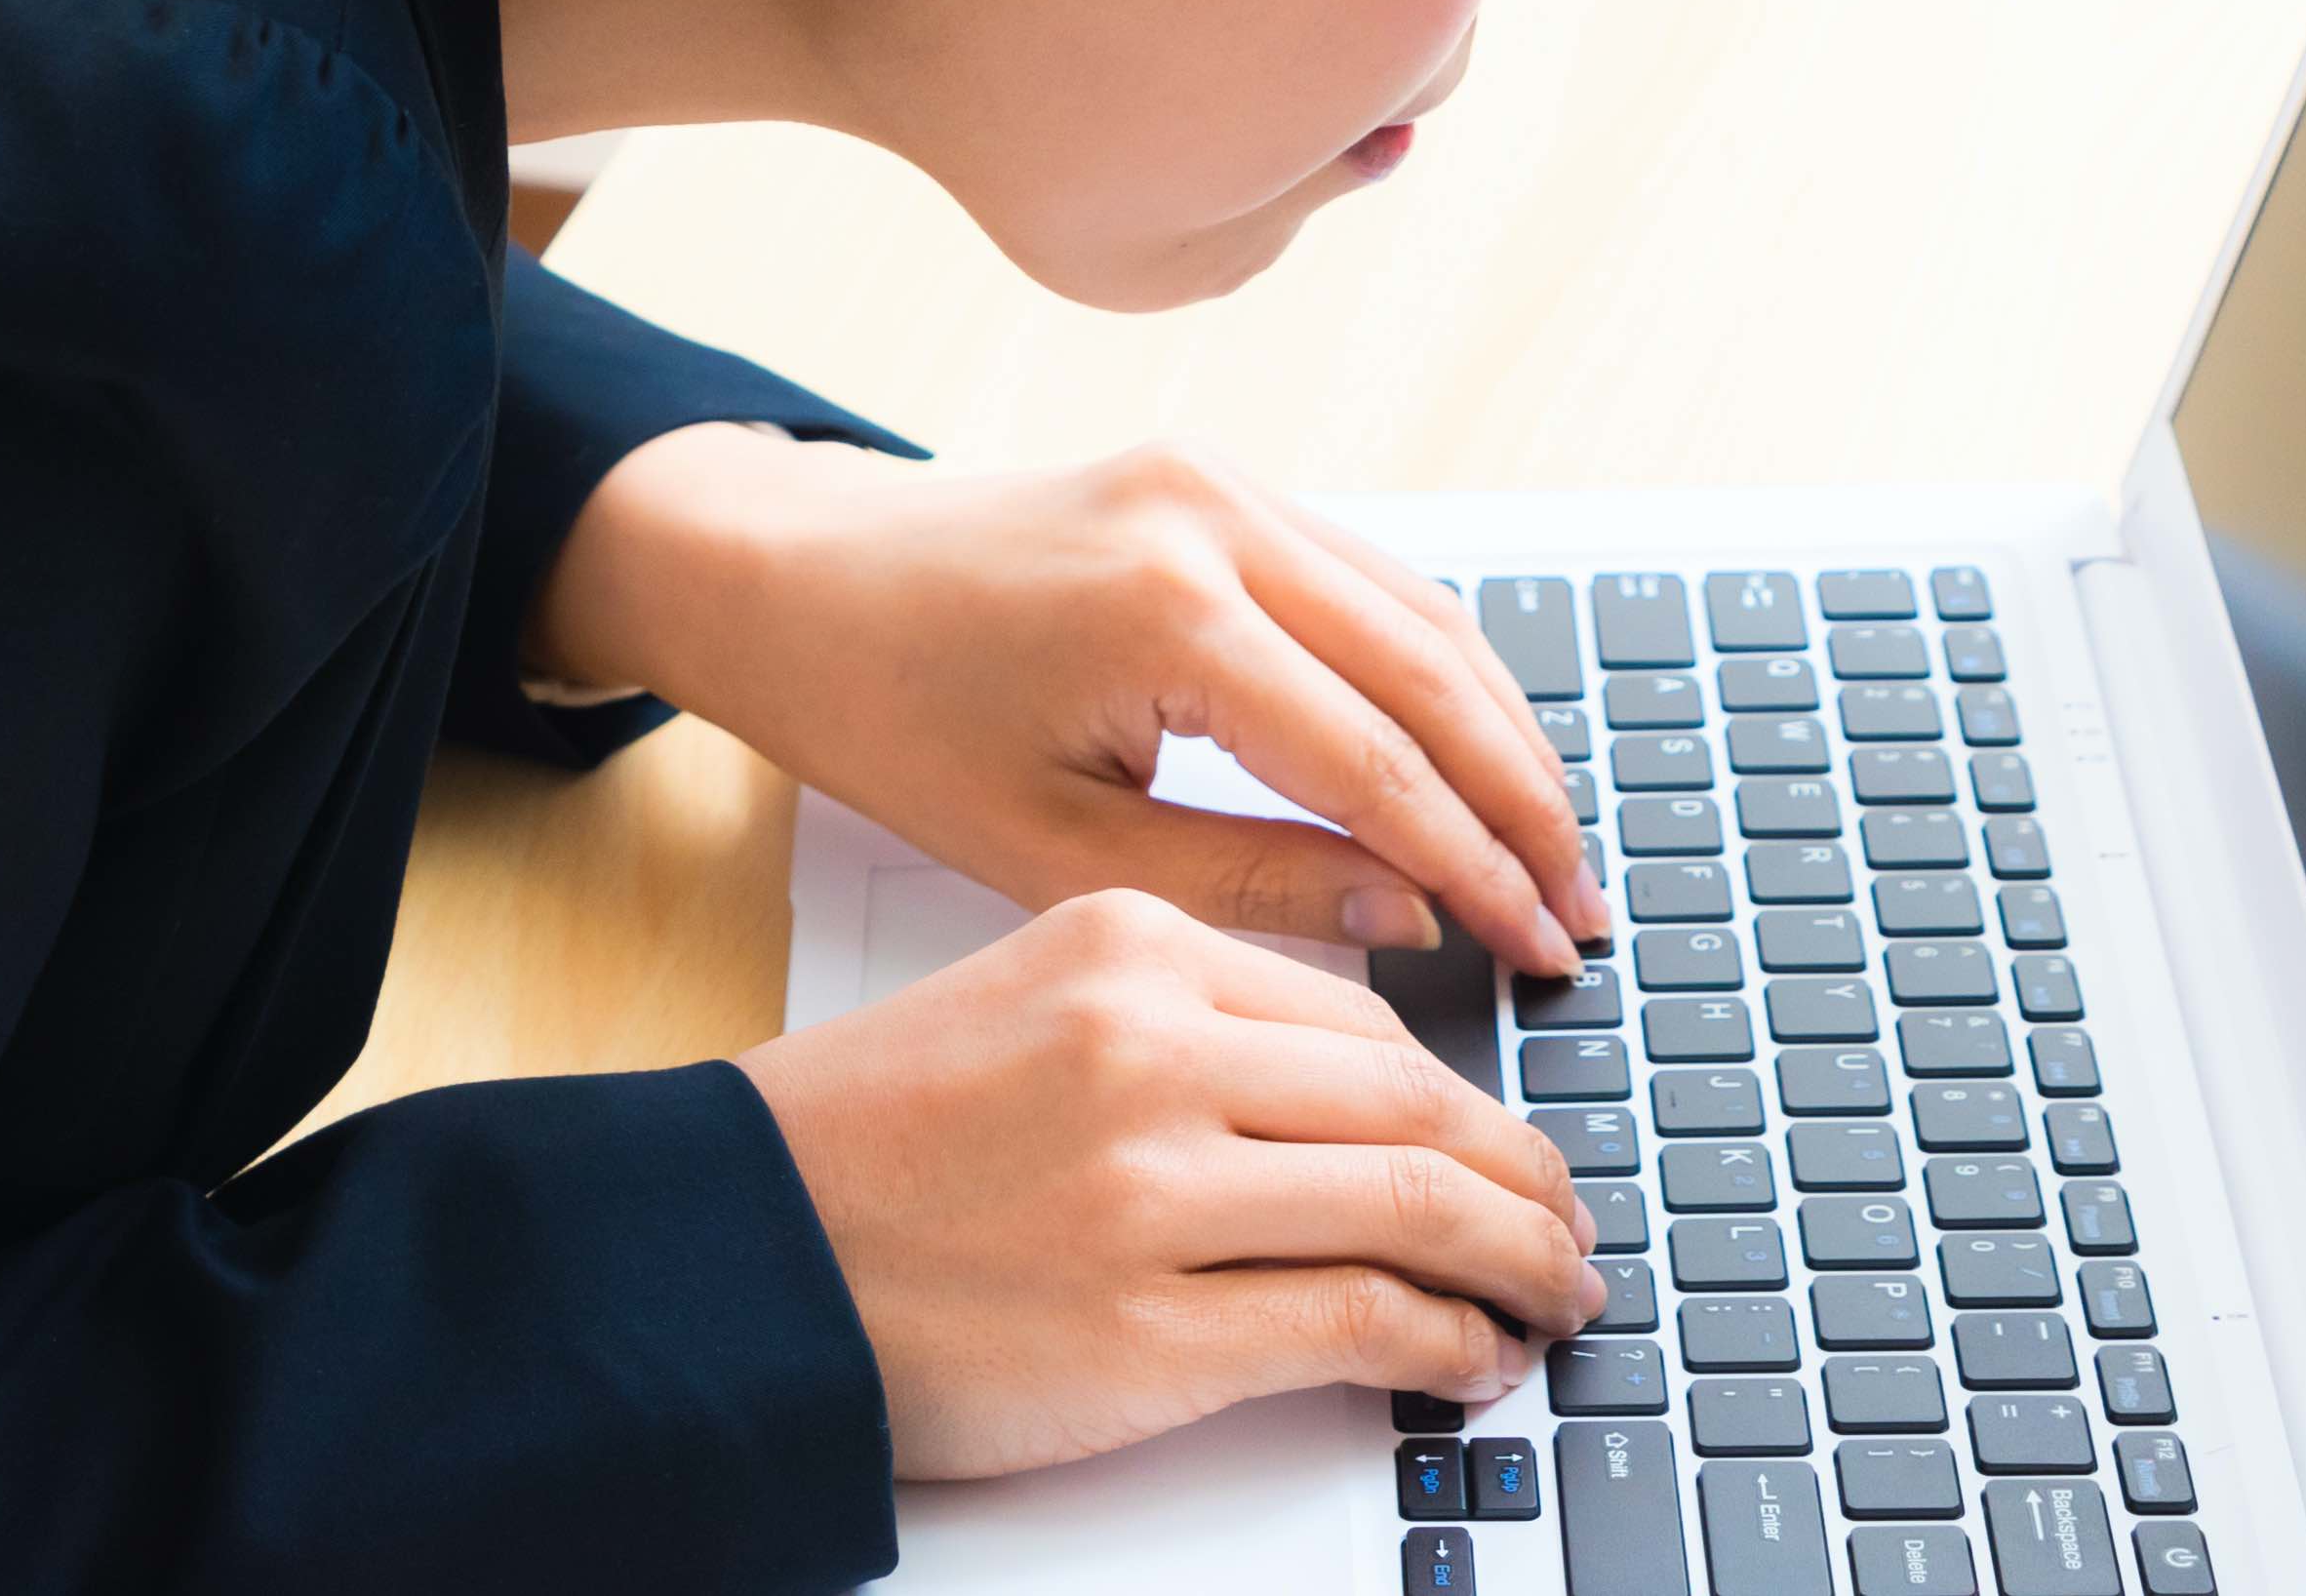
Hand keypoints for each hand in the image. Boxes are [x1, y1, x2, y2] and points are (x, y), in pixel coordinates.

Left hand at [534, 430, 1606, 976]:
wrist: (788, 575)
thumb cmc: (888, 715)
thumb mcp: (1051, 847)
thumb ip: (1246, 882)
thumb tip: (1411, 913)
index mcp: (1166, 612)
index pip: (1379, 763)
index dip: (1477, 869)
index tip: (1542, 952)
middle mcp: (1211, 517)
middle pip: (1435, 672)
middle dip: (1524, 801)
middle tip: (1583, 914)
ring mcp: (1218, 478)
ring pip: (1423, 611)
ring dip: (1500, 731)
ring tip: (1550, 852)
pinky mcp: (1212, 475)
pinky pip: (1366, 576)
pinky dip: (1435, 668)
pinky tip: (1472, 755)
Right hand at [736, 888, 1608, 1477]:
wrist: (737, 1254)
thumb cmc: (866, 1140)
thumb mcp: (1024, 1000)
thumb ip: (1182, 1020)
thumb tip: (1364, 1097)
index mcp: (1123, 946)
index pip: (1362, 1017)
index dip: (1462, 1094)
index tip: (1500, 1140)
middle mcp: (1150, 1050)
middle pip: (1420, 1106)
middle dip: (1527, 1178)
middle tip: (1568, 1223)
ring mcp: (1155, 1192)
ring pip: (1421, 1210)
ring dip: (1521, 1264)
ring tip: (1554, 1294)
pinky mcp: (1154, 1332)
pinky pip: (1363, 1327)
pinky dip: (1450, 1348)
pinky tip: (1473, 1358)